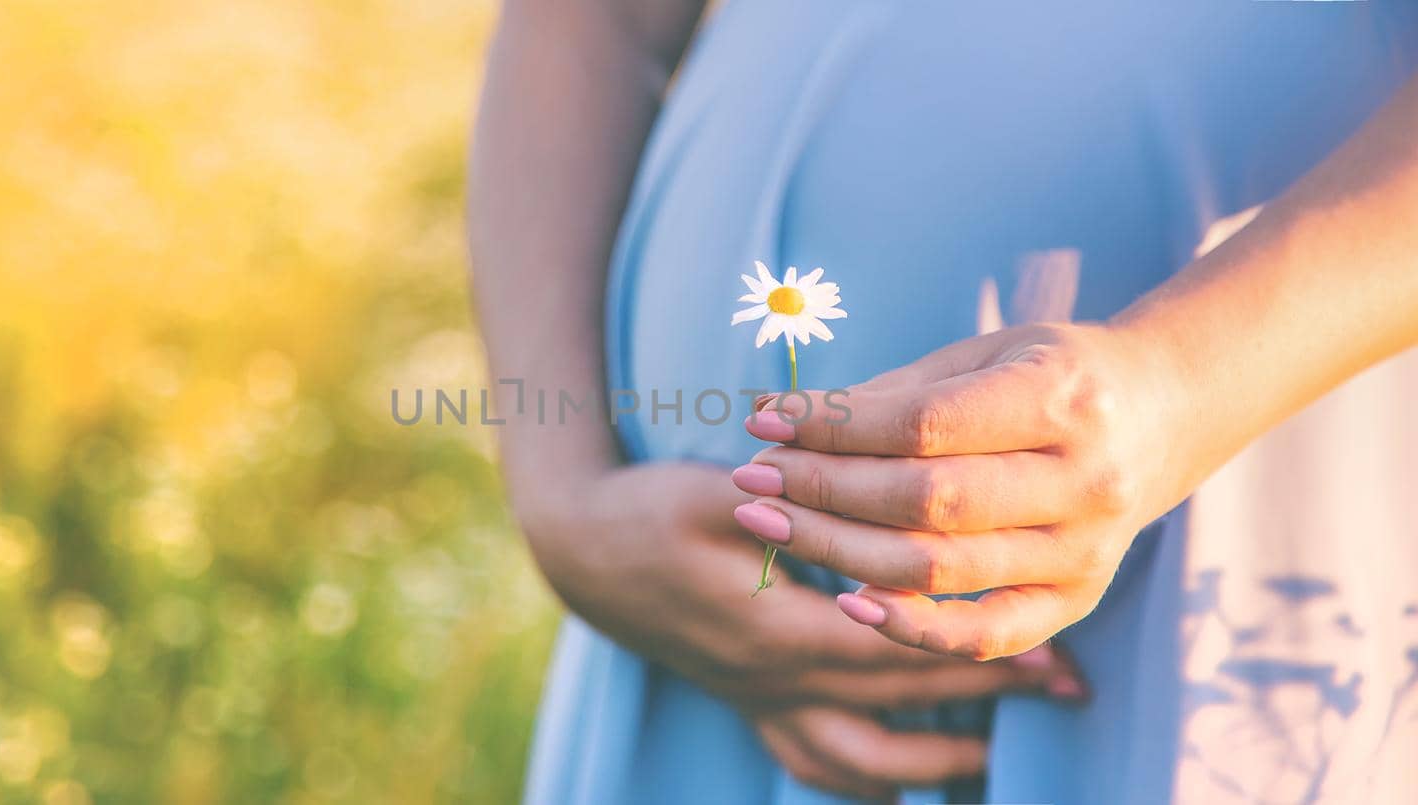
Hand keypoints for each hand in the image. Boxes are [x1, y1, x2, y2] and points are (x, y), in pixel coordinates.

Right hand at [514, 462, 1085, 794]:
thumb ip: (789, 500)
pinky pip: (816, 763)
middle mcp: (775, 682)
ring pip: (859, 762)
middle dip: (986, 700)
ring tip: (995, 755)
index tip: (1050, 648)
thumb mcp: (710, 491)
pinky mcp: (749, 702)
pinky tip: (910, 778)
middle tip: (1062, 687)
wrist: (583, 554)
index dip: (978, 650)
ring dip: (933, 762)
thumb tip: (868, 494)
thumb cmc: (647, 512)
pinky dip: (869, 780)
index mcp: (776, 629)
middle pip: (900, 708)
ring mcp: (760, 701)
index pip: (899, 651)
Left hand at [732, 322, 1191, 659]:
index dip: (833, 429)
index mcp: (1059, 400)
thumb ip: (889, 395)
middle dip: (822, 490)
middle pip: (925, 500)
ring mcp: (1083, 550)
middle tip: (752, 478)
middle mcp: (1082, 480)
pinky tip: (846, 600)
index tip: (763, 422)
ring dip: (839, 550)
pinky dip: (912, 627)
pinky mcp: (1077, 600)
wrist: (1161, 416)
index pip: (923, 425)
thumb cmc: (1047, 376)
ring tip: (771, 522)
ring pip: (940, 568)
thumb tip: (778, 420)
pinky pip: (984, 635)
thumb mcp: (982, 356)